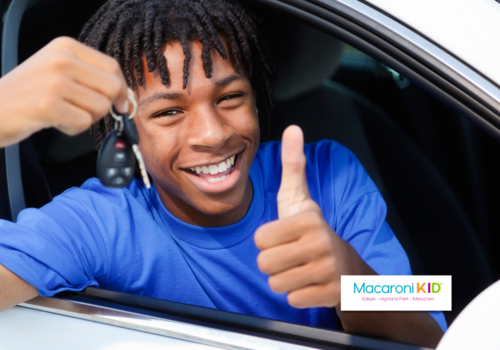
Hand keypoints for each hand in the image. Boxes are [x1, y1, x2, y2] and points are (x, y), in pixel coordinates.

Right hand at [0, 37, 128, 147]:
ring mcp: (55, 81)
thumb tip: (126, 97)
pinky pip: (84, 122)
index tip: (120, 103)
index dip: (122, 89)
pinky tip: (55, 122)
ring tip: (63, 113)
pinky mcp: (48, 105)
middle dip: (105, 106)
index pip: (112, 67)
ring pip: (101, 107)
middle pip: (112, 87)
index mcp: (65, 47)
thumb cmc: (26, 93)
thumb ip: (89, 77)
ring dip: (85, 118)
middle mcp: (62, 60)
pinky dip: (73, 129)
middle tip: (84, 111)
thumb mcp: (56, 70)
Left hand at [254, 125, 372, 308]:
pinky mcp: (330, 294)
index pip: (260, 239)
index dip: (267, 240)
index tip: (284, 236)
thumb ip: (292, 164)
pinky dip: (298, 294)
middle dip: (273, 261)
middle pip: (265, 264)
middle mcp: (321, 244)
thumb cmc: (311, 230)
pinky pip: (292, 299)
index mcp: (308, 220)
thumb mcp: (299, 197)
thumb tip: (293, 128)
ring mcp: (327, 271)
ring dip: (284, 278)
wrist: (345, 265)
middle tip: (291, 254)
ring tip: (301, 267)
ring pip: (276, 284)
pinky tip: (310, 282)